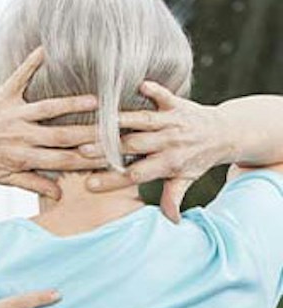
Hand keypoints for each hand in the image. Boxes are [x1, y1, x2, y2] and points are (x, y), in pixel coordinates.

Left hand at [0, 48, 101, 198]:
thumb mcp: (2, 178)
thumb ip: (32, 183)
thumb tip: (59, 195)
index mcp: (23, 158)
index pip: (64, 160)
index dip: (90, 159)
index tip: (113, 155)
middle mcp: (20, 137)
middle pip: (62, 135)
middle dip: (91, 133)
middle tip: (117, 127)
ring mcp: (11, 115)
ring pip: (48, 109)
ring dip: (72, 103)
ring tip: (96, 100)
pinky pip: (18, 78)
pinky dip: (31, 63)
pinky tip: (46, 50)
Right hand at [85, 82, 230, 221]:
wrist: (226, 132)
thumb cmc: (199, 158)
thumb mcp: (187, 179)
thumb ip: (173, 197)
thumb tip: (170, 222)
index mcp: (169, 164)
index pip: (136, 175)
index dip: (113, 181)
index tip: (89, 185)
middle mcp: (169, 142)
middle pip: (134, 146)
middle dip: (108, 149)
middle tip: (81, 152)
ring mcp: (172, 122)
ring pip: (141, 121)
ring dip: (118, 123)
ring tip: (93, 124)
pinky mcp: (176, 104)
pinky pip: (164, 96)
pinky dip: (154, 90)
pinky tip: (139, 86)